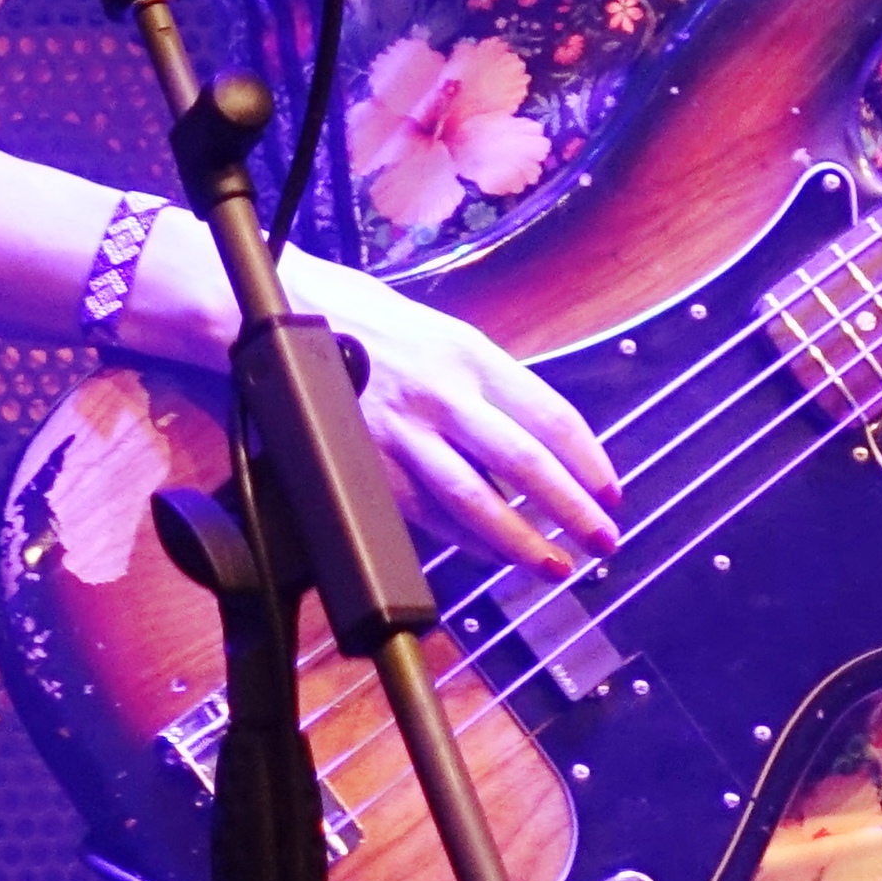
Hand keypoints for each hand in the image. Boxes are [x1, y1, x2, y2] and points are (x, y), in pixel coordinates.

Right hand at [273, 251, 624, 573]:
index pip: (550, 414)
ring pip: (479, 501)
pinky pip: (429, 516)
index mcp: (468, 354)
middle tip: (604, 538)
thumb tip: (523, 426)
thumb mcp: (432, 329)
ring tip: (556, 566)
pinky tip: (493, 556)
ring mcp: (405, 436)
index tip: (610, 488)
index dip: (589, 459)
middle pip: (527, 464)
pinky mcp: (369, 467)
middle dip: (574, 509)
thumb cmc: (351, 315)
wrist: (271, 317)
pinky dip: (468, 541)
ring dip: (525, 541)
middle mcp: (444, 395)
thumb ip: (478, 378)